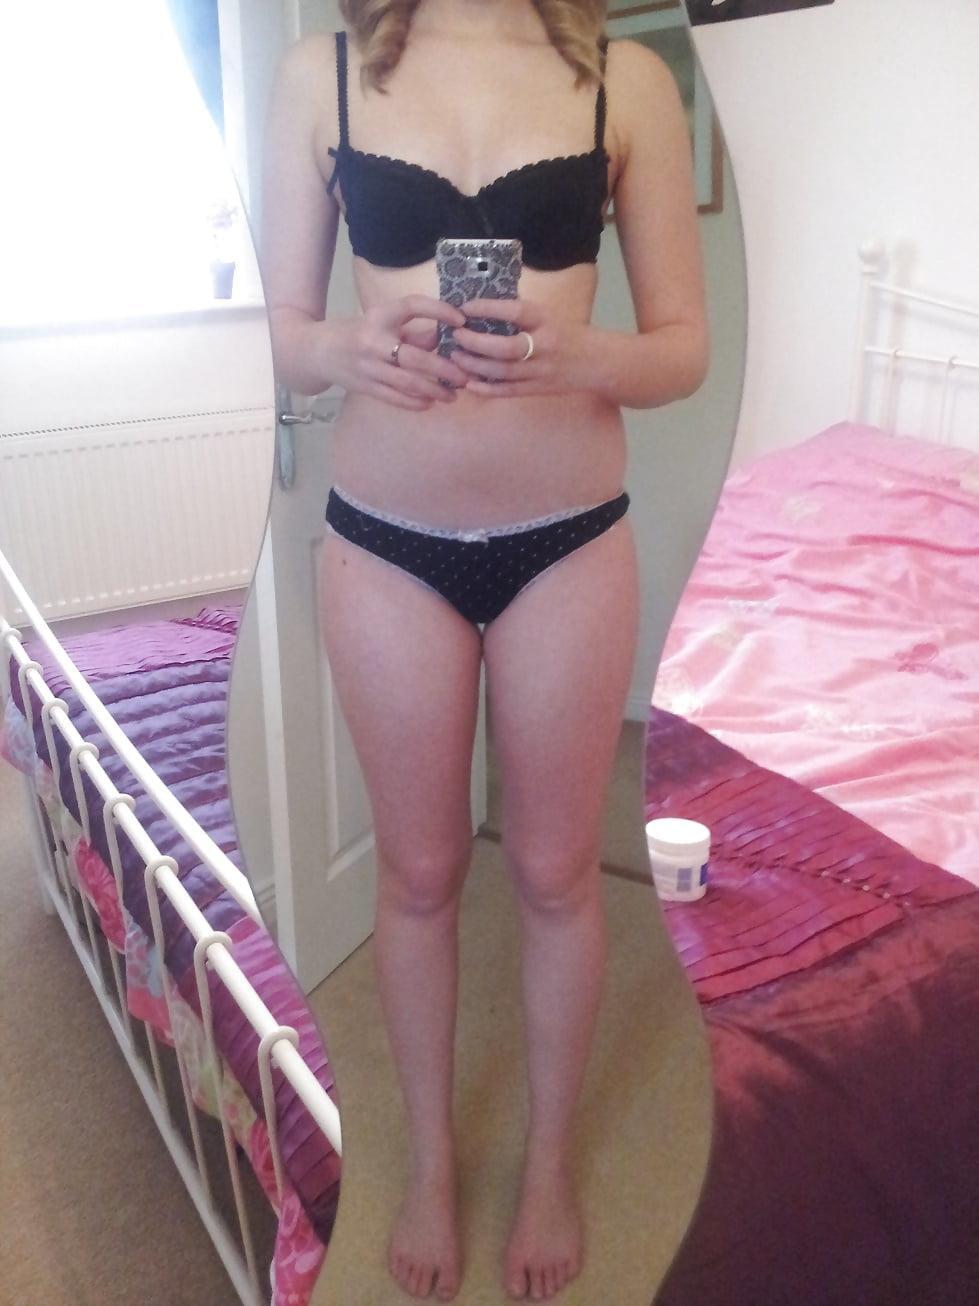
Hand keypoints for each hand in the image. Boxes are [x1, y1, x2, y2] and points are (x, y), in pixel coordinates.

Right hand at [340, 294, 470, 409]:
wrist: (316, 352)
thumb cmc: (358, 334)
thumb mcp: (382, 323)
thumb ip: (412, 332)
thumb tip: (443, 338)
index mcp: (379, 317)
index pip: (411, 306)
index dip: (438, 310)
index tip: (461, 319)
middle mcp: (373, 341)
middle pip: (415, 357)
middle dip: (444, 369)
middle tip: (465, 376)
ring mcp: (368, 367)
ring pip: (407, 382)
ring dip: (434, 390)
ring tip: (452, 395)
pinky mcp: (364, 387)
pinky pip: (394, 398)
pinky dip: (414, 402)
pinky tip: (430, 403)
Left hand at [450, 297, 587, 397]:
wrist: (595, 362)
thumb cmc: (566, 333)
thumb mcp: (547, 316)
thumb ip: (520, 315)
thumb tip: (481, 309)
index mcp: (546, 320)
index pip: (514, 312)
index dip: (487, 309)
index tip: (465, 308)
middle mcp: (544, 346)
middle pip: (505, 348)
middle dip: (476, 342)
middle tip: (456, 336)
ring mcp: (541, 370)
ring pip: (503, 372)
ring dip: (476, 366)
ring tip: (456, 357)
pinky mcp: (538, 389)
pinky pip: (509, 391)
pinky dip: (487, 389)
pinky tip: (470, 384)